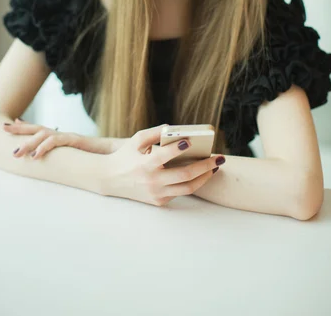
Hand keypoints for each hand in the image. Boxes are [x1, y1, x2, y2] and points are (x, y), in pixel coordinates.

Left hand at [3, 118, 117, 158]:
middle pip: (38, 128)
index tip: (10, 124)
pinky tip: (35, 155)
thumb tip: (58, 163)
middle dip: (20, 128)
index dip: (25, 126)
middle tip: (3, 128)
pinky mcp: (76, 141)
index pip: (40, 130)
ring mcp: (69, 137)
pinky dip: (45, 147)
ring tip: (15, 153)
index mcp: (63, 138)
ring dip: (28, 143)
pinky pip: (57, 141)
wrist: (118, 154)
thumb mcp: (78, 157)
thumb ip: (67, 157)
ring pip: (44, 135)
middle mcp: (64, 135)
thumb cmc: (99, 157)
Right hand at [102, 123, 223, 206]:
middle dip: (205, 166)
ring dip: (204, 177)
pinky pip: (180, 192)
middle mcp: (152, 181)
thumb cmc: (126, 155)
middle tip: (219, 158)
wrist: (110, 179)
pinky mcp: (159, 201)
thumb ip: (155, 133)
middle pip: (184, 175)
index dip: (177, 149)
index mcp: (145, 164)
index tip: (190, 141)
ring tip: (215, 167)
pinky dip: (192, 182)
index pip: (164, 156)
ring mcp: (156, 193)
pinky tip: (201, 173)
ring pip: (187, 188)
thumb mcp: (136, 140)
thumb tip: (174, 129)